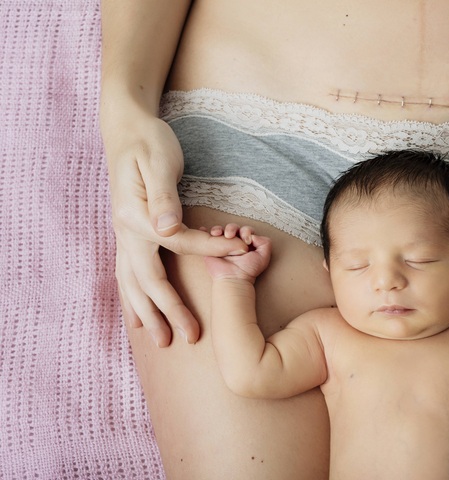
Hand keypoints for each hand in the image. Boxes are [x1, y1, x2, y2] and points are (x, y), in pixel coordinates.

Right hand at [103, 111, 246, 346]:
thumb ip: (163, 197)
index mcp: (135, 216)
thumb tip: (168, 228)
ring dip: (146, 314)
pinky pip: (127, 275)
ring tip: (159, 340)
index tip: (242, 252)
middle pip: (148, 280)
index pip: (179, 242)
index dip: (212, 249)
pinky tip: (136, 316)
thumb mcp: (158, 162)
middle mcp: (125, 231)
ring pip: (132, 284)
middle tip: (189, 338)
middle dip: (168, 311)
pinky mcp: (128, 235)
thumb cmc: (148, 142)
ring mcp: (123, 236)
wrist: (126, 129)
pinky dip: (133, 298)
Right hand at [203, 224, 271, 281]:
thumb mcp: (263, 257)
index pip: (246, 230)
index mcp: (246, 242)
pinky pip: (207, 237)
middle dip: (232, 228)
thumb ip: (265, 243)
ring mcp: (222, 244)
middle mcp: (234, 242)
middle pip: (232, 227)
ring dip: (219, 228)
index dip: (246, 231)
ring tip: (218, 233)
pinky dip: (204, 231)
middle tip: (230, 235)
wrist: (234, 278)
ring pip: (220, 230)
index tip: (246, 240)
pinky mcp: (212, 248)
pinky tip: (205, 229)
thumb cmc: (248, 270)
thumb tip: (253, 235)